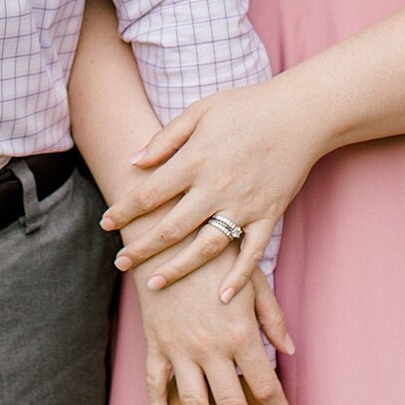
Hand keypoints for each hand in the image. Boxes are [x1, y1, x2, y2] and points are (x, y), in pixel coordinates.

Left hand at [102, 77, 319, 287]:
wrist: (299, 113)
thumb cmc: (246, 106)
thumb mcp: (200, 110)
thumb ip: (166, 138)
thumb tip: (135, 162)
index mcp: (196, 159)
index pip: (150, 192)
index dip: (125, 210)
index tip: (105, 223)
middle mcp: (217, 187)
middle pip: (172, 227)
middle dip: (142, 248)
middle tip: (120, 263)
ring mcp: (244, 204)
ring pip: (206, 247)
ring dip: (178, 269)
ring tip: (154, 284)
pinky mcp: (269, 215)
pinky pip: (252, 253)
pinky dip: (239, 277)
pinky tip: (222, 298)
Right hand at [135, 250, 291, 404]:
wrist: (167, 234)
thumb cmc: (214, 252)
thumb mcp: (251, 279)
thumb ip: (271, 317)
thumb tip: (290, 350)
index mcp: (239, 332)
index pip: (265, 382)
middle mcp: (210, 347)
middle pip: (232, 404)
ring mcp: (179, 348)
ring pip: (195, 404)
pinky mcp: (155, 343)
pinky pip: (156, 384)